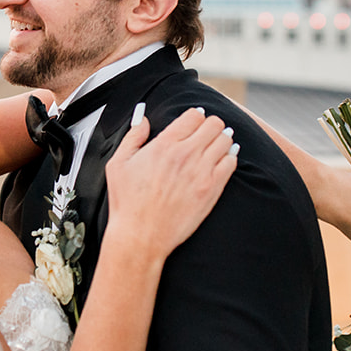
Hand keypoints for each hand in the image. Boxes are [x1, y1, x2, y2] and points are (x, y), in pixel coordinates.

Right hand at [104, 105, 238, 257]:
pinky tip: (220, 161)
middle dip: (210, 126)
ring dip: (221, 140)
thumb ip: (133, 136)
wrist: (141, 235)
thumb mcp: (118, 164)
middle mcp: (185, 155)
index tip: (194, 122)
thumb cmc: (128, 203)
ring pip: (226, 141)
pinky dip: (229, 158)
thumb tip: (143, 117)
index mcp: (164, 145)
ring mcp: (201, 172)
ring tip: (214, 146)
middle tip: (205, 134)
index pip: (194, 115)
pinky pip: (231, 163)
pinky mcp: (212, 189)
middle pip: (215, 124)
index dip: (195, 116)